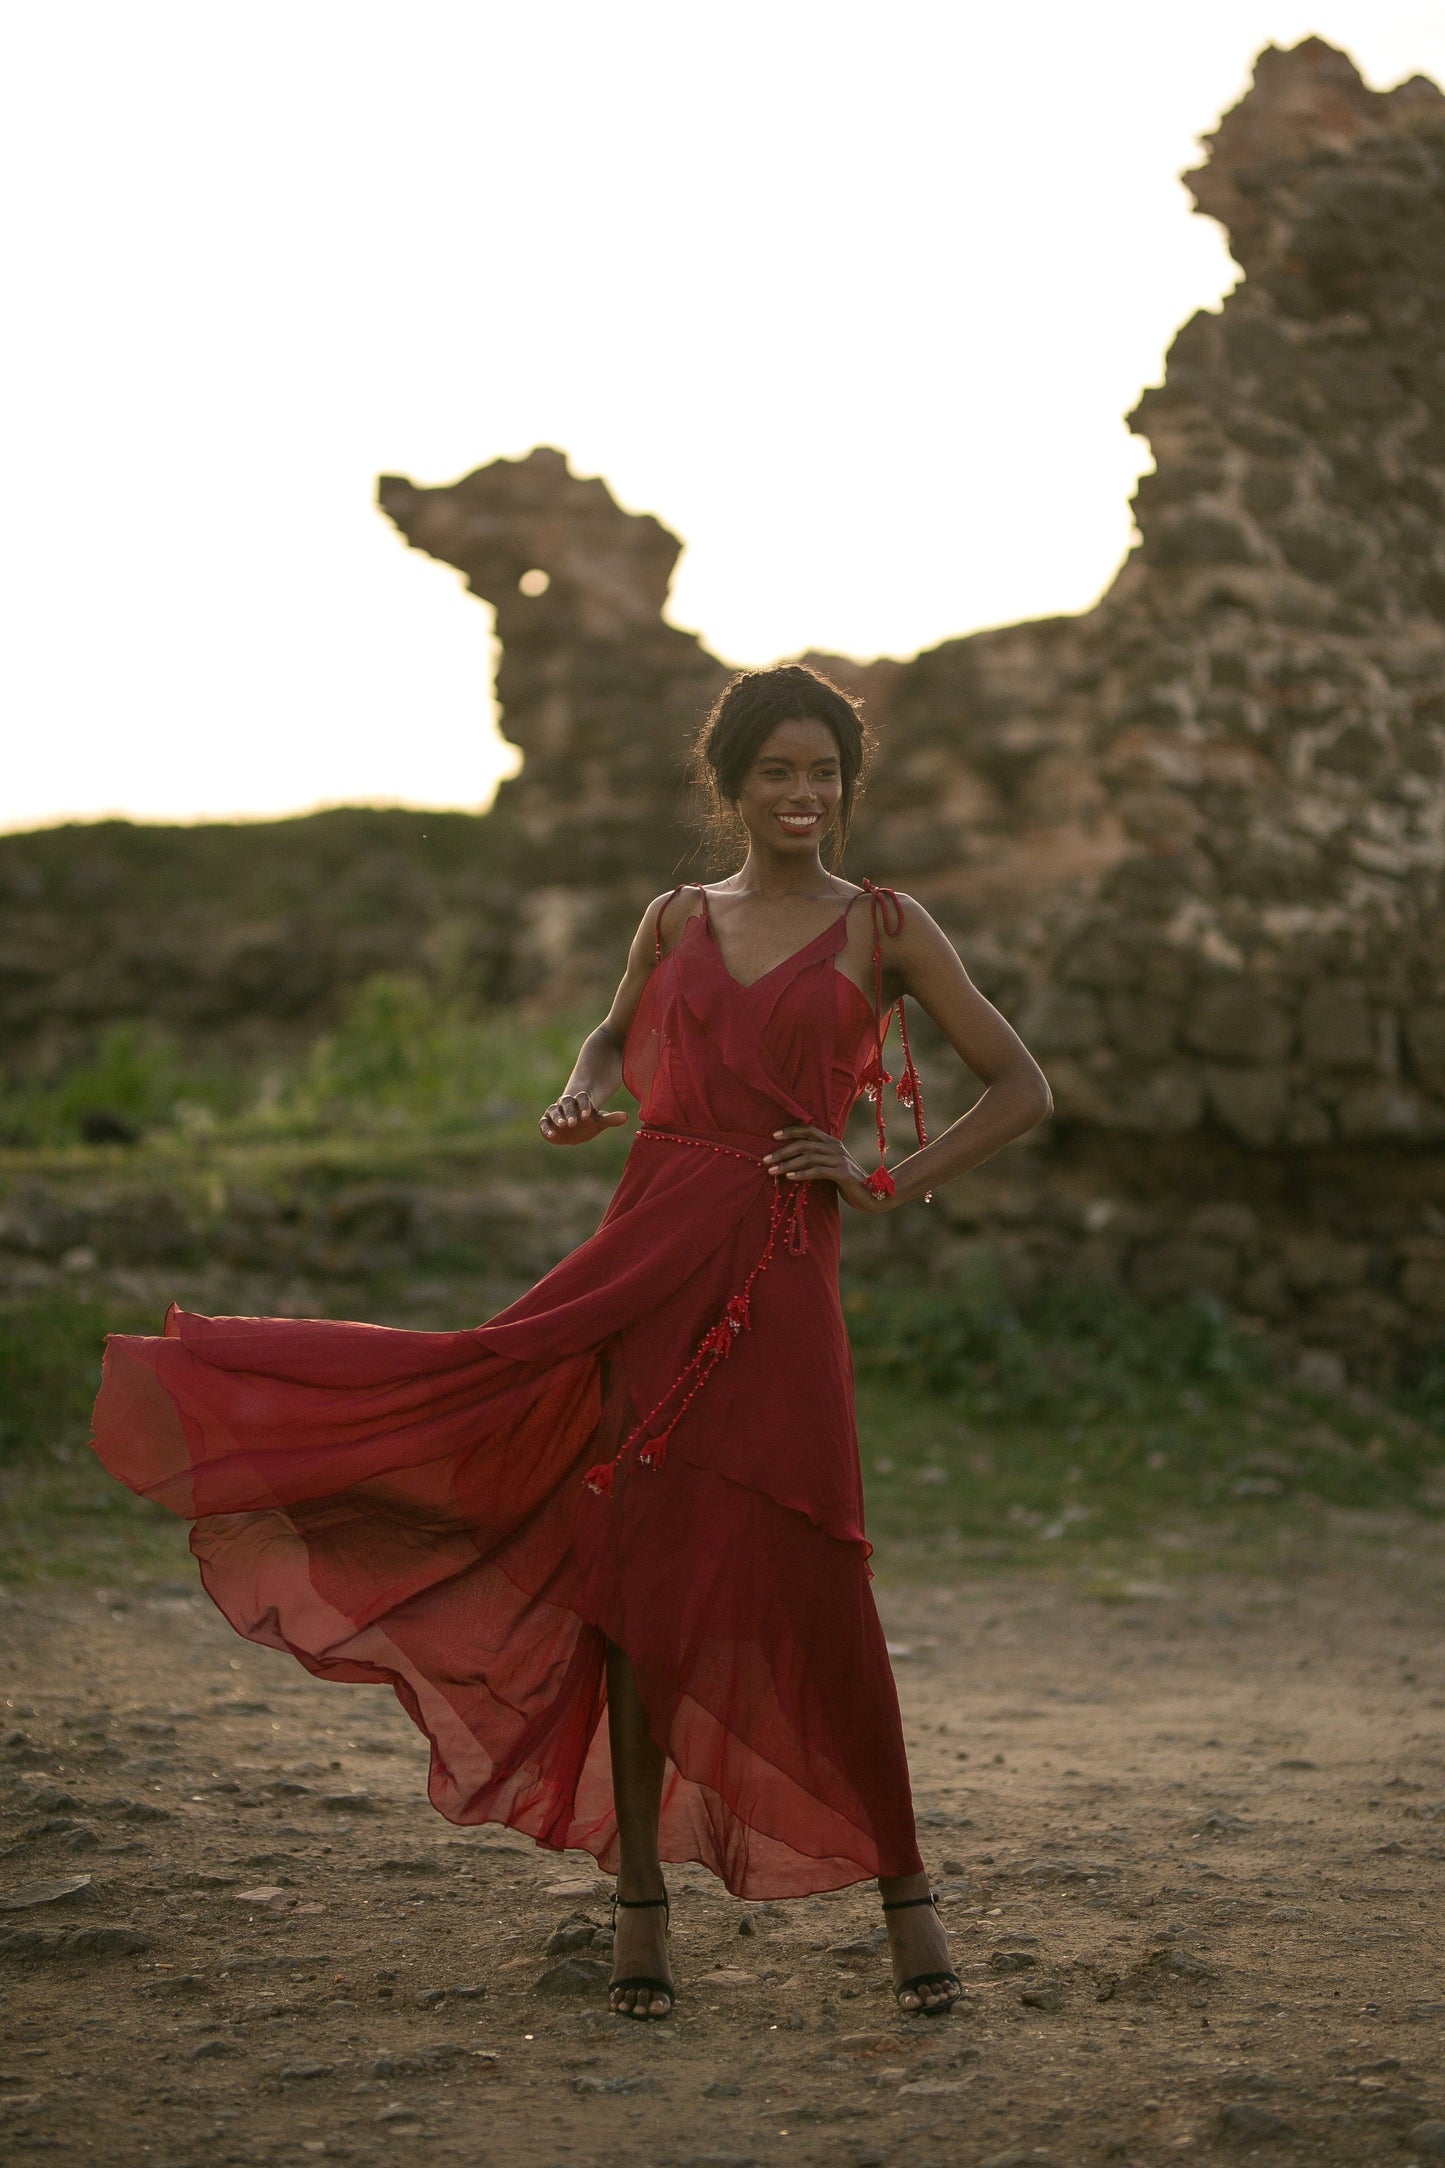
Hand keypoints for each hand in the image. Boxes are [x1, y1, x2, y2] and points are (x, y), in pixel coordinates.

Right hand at [539, 1091, 628, 1144]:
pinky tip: (551, 1135)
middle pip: (566, 1103)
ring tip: (562, 1125)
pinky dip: (546, 1128)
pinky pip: (544, 1123)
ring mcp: (555, 1113)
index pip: (581, 1098)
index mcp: (579, 1101)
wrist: (575, 1132)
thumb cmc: (588, 1124)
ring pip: (554, 1111)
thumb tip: (626, 1116)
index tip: (588, 1116)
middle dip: (570, 1112)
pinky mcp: (546, 1122)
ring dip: (557, 1117)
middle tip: (574, 1123)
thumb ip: (610, 1119)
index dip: (584, 1105)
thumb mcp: (599, 1122)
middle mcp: (566, 1105)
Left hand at [763, 1125, 894, 1212]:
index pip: (809, 1129)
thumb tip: (792, 1158)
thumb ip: (817, 1158)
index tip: (773, 1136)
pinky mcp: (842, 1173)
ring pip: (808, 1157)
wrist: (870, 1194)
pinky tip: (789, 1178)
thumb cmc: (846, 1181)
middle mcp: (835, 1147)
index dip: (791, 1130)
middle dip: (782, 1151)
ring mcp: (839, 1159)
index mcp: (832, 1142)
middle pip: (804, 1143)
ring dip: (787, 1164)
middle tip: (765, 1159)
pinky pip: (818, 1171)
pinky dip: (802, 1174)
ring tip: (772, 1171)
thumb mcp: (831, 1165)